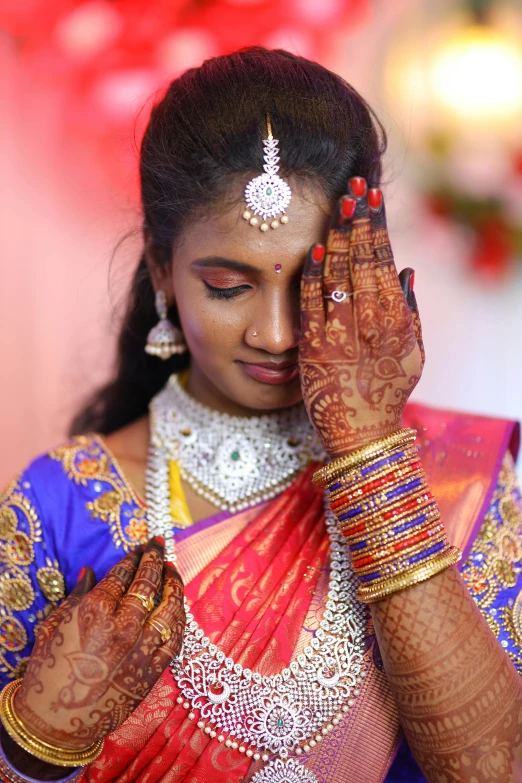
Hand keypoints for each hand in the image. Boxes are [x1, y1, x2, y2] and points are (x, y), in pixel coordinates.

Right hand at [14, 537, 184, 750]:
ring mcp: (140, 649)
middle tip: (159, 545)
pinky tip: (178, 608)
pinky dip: (179, 621)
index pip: (122, 574)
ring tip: (173, 570)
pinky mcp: (152, 671)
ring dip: (174, 585)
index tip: (140, 548)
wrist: (54, 722)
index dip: (133, 557)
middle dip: (155, 559)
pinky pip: (175, 640)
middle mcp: (122, 626)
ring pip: (168, 608)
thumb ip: (77, 596)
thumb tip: (90, 572)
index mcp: (95, 611)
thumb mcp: (54, 626)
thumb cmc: (49, 672)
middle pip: (147, 584)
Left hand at [299, 177, 423, 457]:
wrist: (360, 433)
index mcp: (396, 320)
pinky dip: (314, 275)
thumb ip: (410, 311)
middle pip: (363, 260)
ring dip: (338, 236)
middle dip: (358, 219)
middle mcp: (370, 323)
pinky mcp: (313, 346)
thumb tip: (407, 269)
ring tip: (337, 204)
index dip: (378, 226)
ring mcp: (340, 333)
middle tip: (353, 185)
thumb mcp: (413, 354)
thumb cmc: (387, 392)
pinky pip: (313, 303)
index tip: (373, 196)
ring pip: (339, 275)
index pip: (385, 261)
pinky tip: (315, 248)